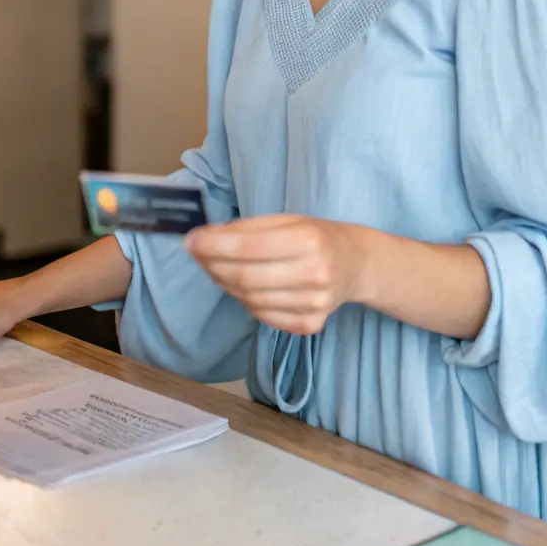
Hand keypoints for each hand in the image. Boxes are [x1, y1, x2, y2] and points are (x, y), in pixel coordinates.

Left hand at [185, 215, 366, 336]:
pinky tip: (243, 287)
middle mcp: (314, 273)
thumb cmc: (316, 236)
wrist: (355, 264)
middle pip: (245, 278)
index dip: (213, 246)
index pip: (249, 247)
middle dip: (212, 266)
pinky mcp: (310, 325)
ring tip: (218, 268)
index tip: (191, 241)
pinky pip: (263, 317)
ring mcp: (314, 304)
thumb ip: (246, 228)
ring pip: (250, 300)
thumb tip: (205, 238)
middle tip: (197, 255)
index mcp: (308, 240)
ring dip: (225, 283)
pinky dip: (245, 302)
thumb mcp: (287, 220)